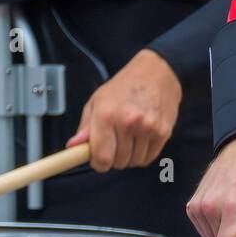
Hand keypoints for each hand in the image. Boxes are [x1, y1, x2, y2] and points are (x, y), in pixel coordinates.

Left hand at [67, 49, 181, 171]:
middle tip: (116, 141)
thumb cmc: (123, 87)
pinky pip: (148, 159)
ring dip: (130, 156)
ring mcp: (147, 127)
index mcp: (107, 114)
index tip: (99, 159)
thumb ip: (85, 127)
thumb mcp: (97, 101)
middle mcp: (128, 121)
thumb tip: (73, 147)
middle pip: (118, 162)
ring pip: (134, 162)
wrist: (156, 73)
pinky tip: (141, 138)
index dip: (98, 163)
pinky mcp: (163, 132)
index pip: (101, 158)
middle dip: (114, 157)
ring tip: (130, 137)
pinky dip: (143, 154)